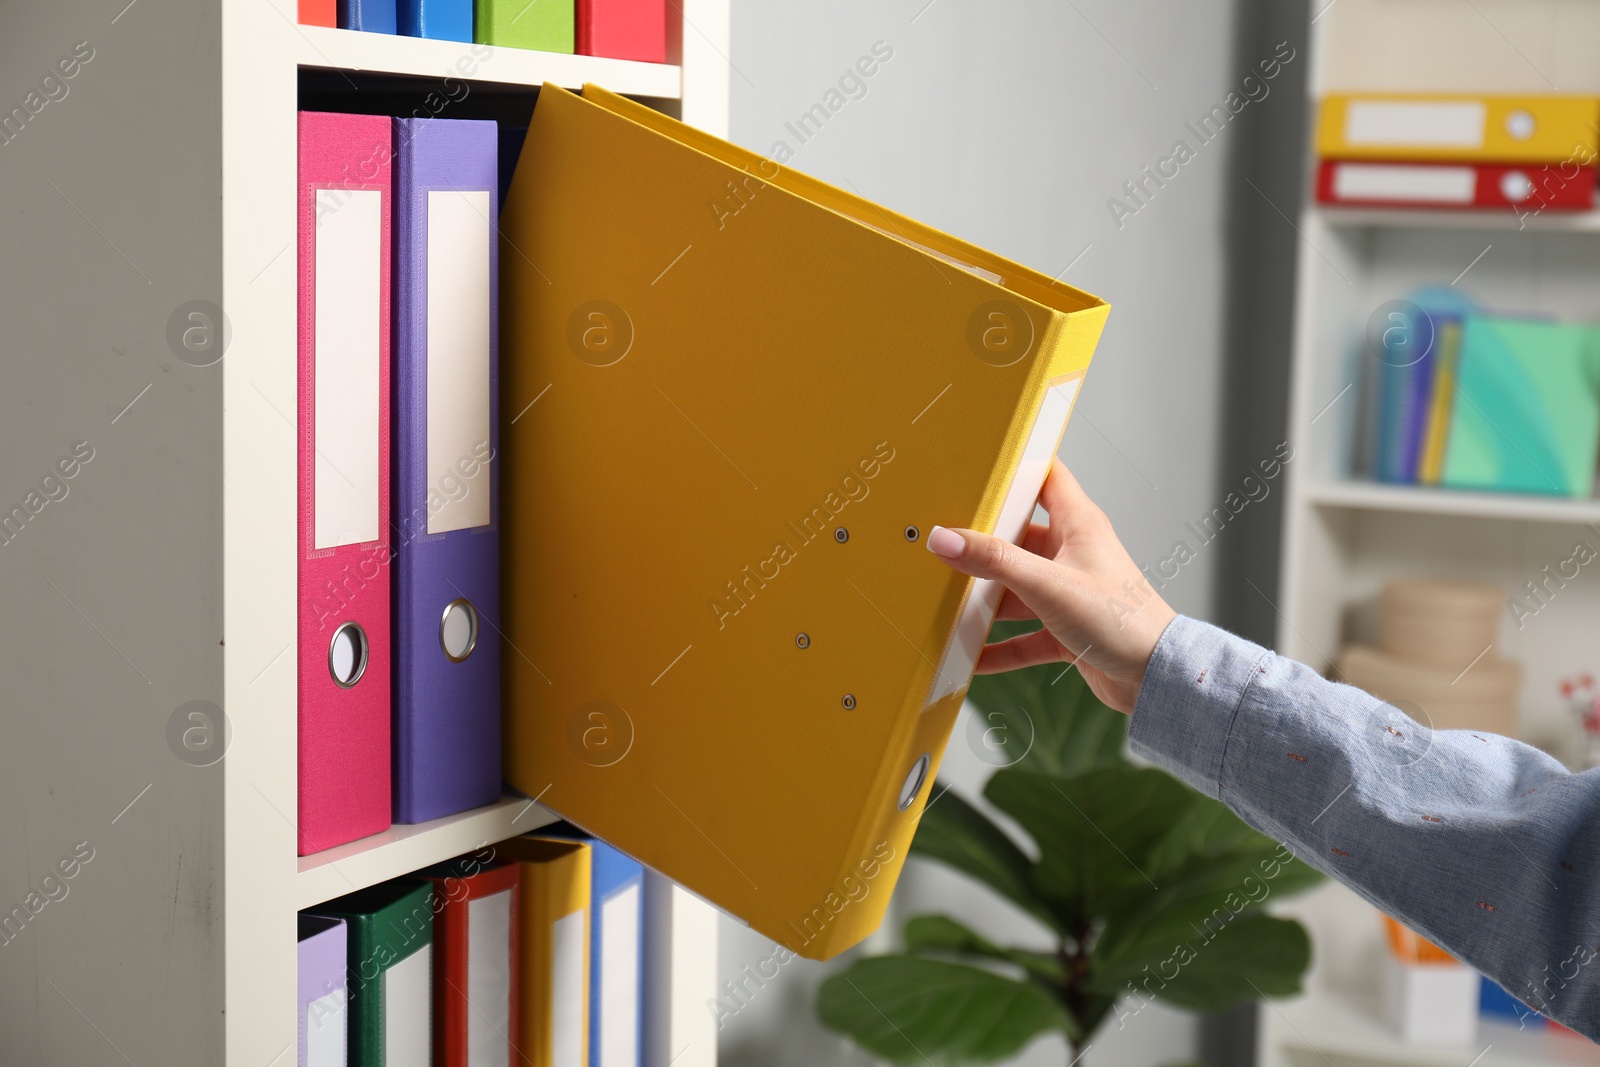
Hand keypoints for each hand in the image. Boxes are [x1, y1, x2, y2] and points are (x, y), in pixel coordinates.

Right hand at [924, 458, 1175, 713]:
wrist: (1156, 678)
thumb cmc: (1125, 620)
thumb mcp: (1049, 584)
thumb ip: (995, 562)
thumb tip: (947, 539)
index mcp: (1079, 525)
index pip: (1046, 479)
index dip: (1016, 470)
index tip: (977, 469)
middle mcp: (1073, 555)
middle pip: (1018, 539)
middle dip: (983, 545)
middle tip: (944, 543)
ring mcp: (1068, 593)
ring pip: (1016, 589)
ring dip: (987, 601)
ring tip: (949, 603)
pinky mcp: (1066, 629)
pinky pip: (1023, 635)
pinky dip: (999, 646)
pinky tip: (973, 656)